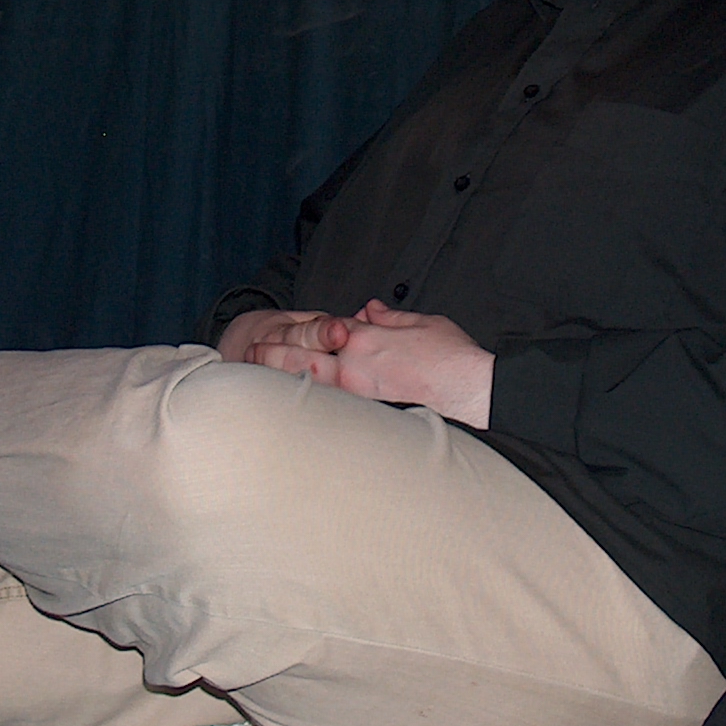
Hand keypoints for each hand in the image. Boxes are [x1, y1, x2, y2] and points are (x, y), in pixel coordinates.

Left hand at [240, 298, 495, 427]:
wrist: (474, 390)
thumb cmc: (455, 358)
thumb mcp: (425, 323)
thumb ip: (390, 318)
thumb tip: (368, 309)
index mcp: (367, 337)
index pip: (326, 330)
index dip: (308, 331)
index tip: (286, 333)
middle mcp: (356, 364)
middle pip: (305, 355)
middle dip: (275, 352)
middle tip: (251, 351)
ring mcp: (359, 392)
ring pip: (310, 383)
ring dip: (282, 378)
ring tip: (258, 377)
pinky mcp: (367, 415)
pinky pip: (329, 409)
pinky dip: (306, 405)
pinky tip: (288, 408)